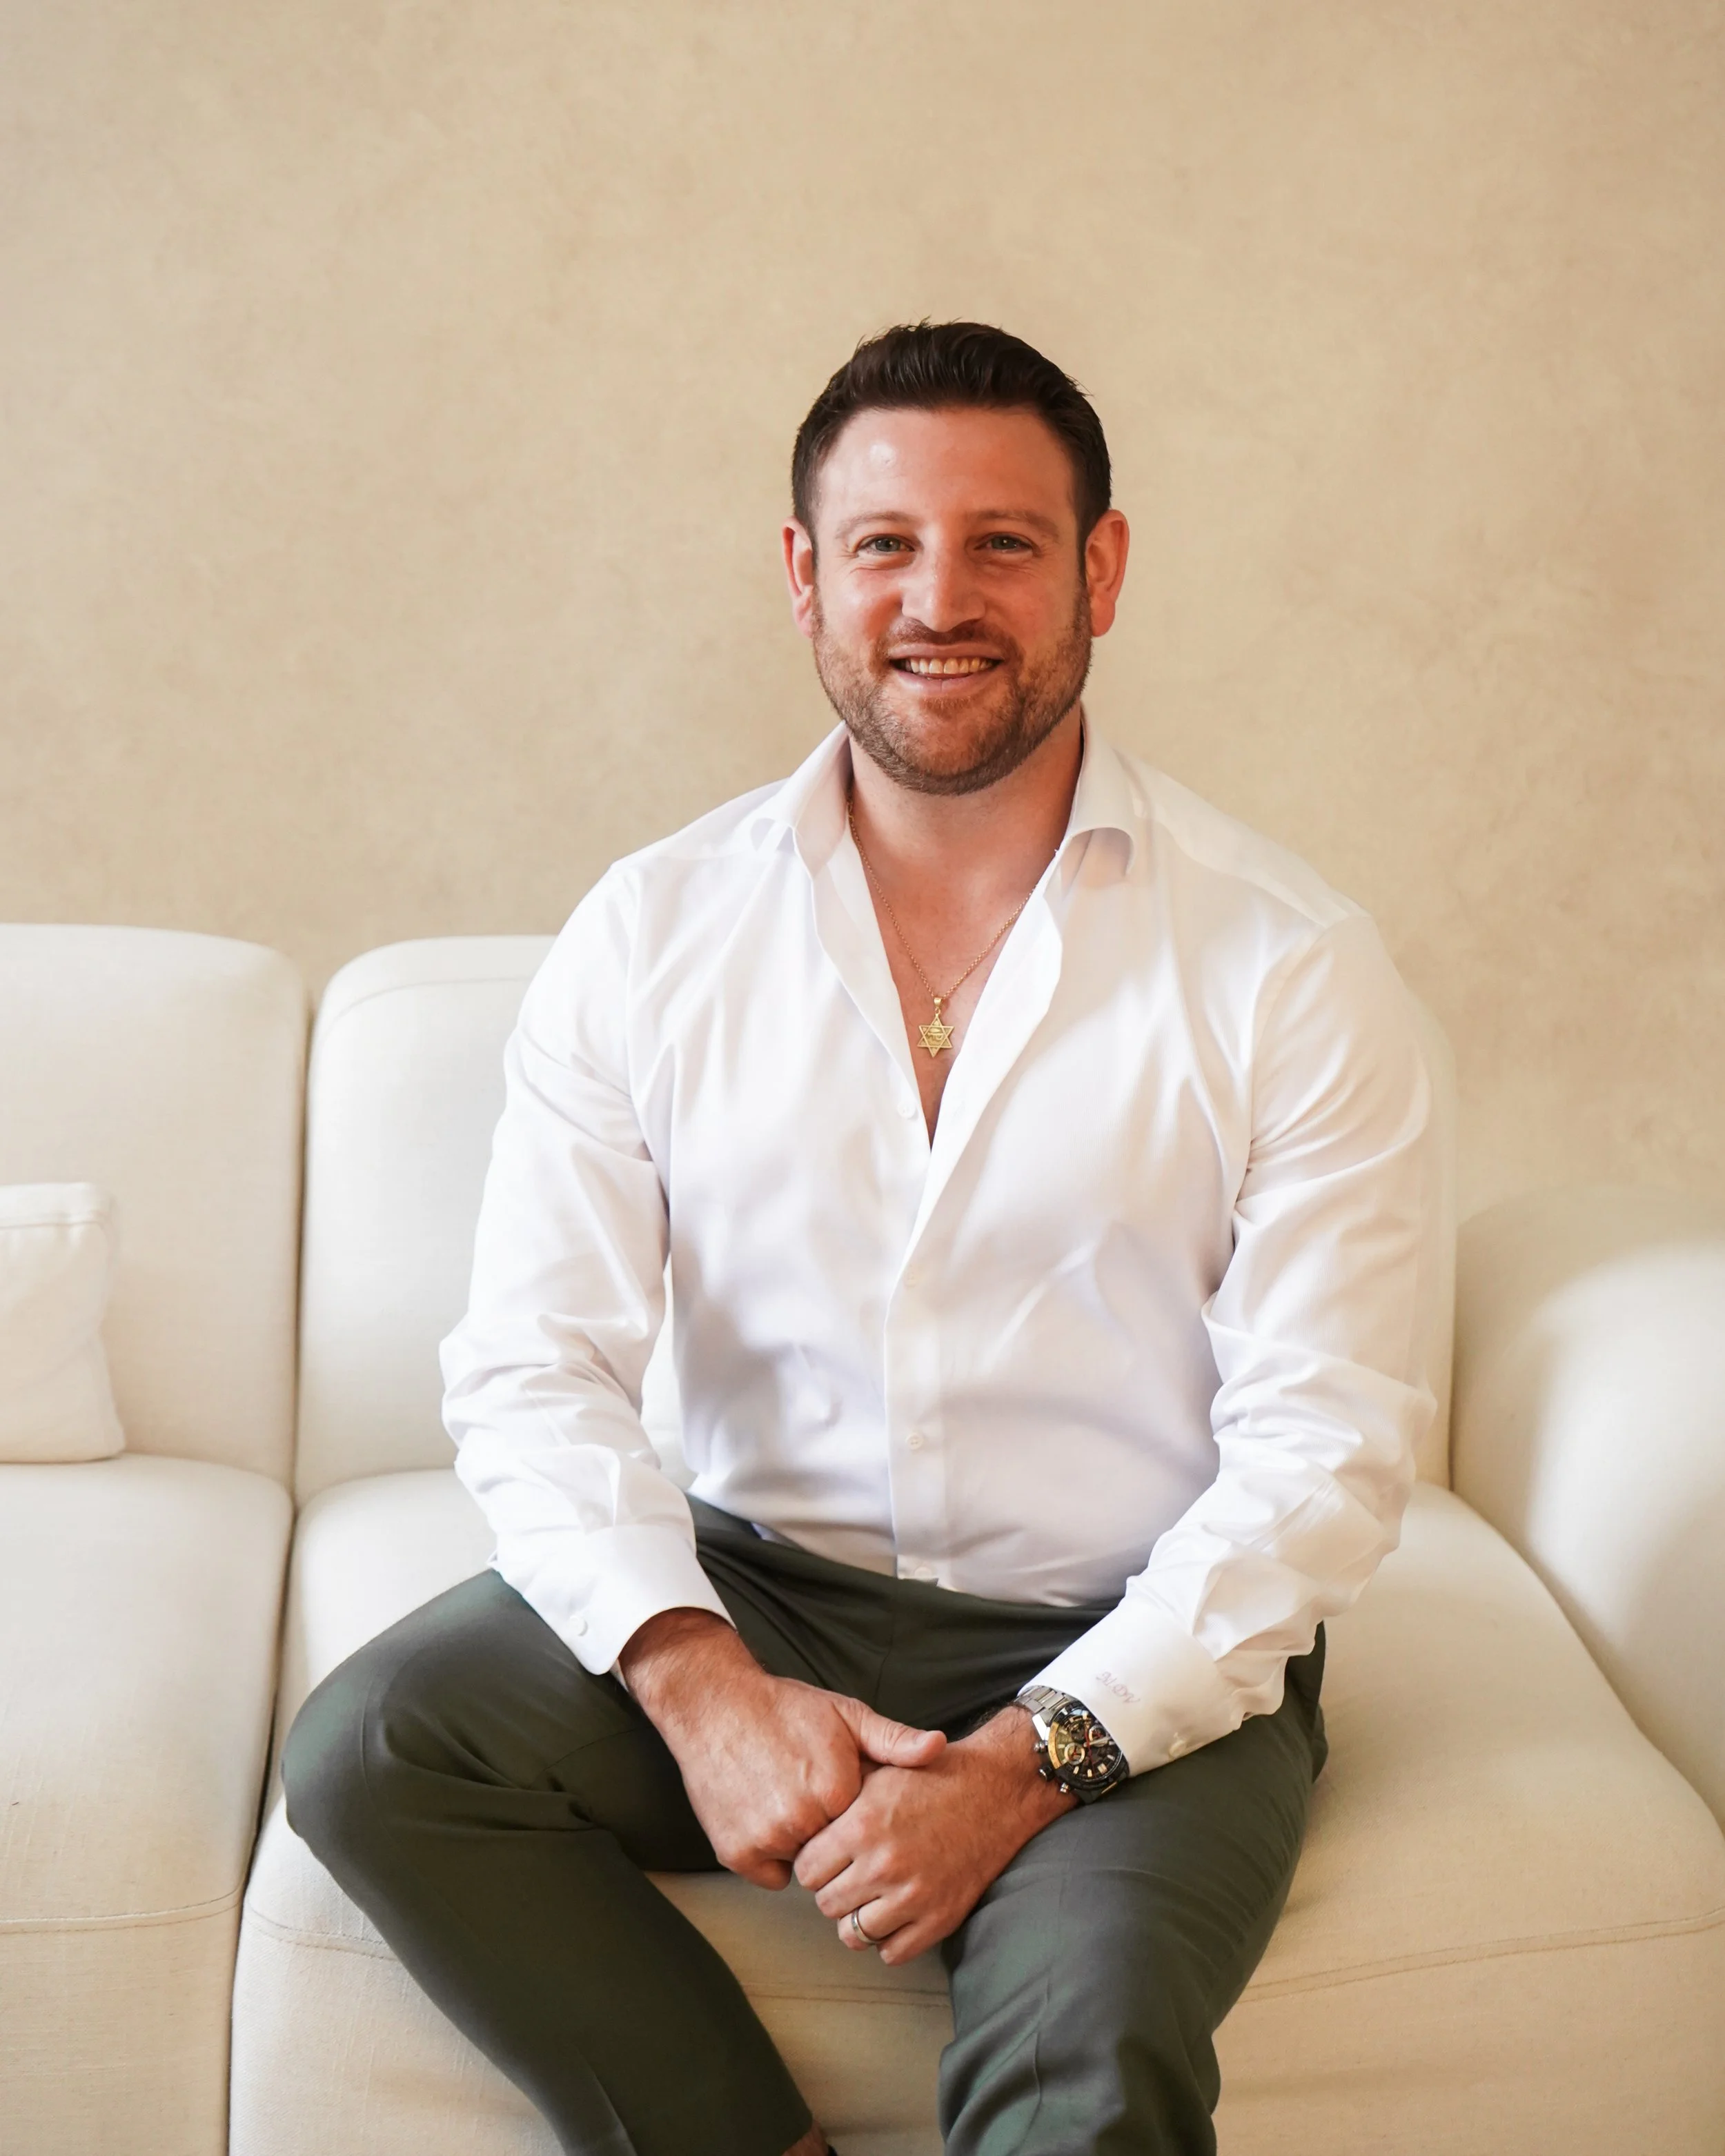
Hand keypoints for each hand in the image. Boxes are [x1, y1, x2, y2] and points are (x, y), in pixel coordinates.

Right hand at [619, 1608, 945, 1888]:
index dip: (858, 1807)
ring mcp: (765, 1841)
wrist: (712, 1704)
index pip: (867, 1826)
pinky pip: (770, 1872)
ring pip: (803, 1863)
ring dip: (801, 1841)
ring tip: (785, 1796)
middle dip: (830, 1827)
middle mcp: (801, 1822)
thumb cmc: (783, 1708)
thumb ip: (893, 1740)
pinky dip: (770, 1854)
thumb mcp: (845, 1714)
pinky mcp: (736, 1853)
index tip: (842, 1784)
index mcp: (835, 1791)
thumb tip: (940, 1747)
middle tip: (809, 1789)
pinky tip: (763, 1812)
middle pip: (836, 1848)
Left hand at [794, 1706, 1075, 1963]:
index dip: (814, 1863)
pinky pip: (892, 1952)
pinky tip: (896, 1909)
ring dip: (857, 1916)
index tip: (826, 1857)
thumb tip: (804, 1826)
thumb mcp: (879, 1772)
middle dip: (833, 1889)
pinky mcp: (939, 1919)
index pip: (805, 1870)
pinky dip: (889, 1936)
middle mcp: (883, 1865)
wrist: (995, 1791)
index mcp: (862, 1826)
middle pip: (826, 1904)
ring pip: (853, 1934)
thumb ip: (839, 1803)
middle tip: (850, 1874)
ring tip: (871, 1894)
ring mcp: (912, 1897)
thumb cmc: (935, 1778)